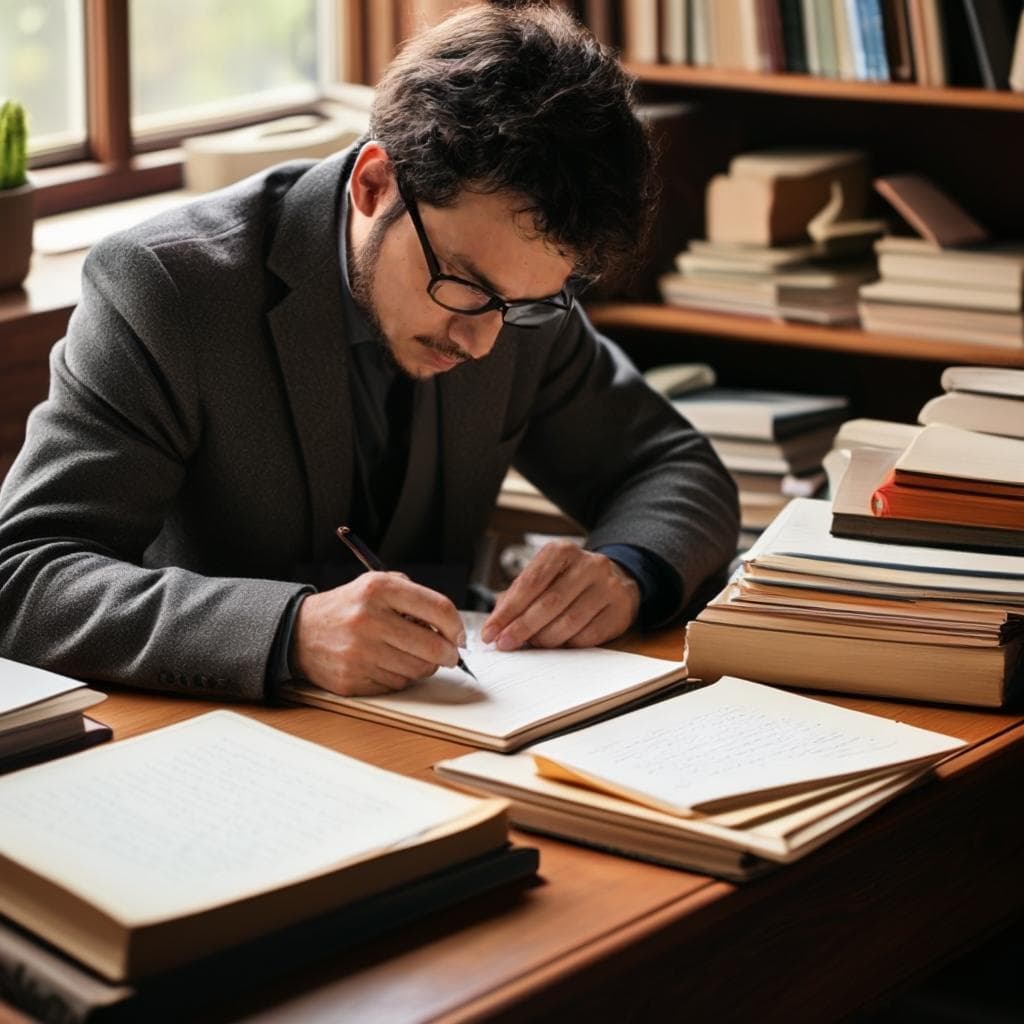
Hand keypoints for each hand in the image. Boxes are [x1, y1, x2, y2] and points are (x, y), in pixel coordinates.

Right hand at [291, 573, 464, 695]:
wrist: (301, 631)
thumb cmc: (349, 607)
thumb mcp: (377, 585)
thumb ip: (414, 597)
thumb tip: (451, 627)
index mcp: (379, 589)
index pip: (438, 608)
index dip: (456, 626)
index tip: (459, 635)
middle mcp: (368, 619)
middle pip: (433, 646)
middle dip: (448, 654)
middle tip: (449, 654)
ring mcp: (359, 652)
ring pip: (417, 670)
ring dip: (423, 666)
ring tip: (412, 656)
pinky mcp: (352, 678)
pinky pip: (395, 685)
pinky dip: (399, 677)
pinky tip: (388, 664)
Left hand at [480, 542, 640, 651]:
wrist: (615, 579)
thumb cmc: (568, 580)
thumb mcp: (542, 577)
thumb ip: (516, 596)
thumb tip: (495, 625)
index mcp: (562, 551)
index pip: (530, 583)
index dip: (508, 611)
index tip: (490, 632)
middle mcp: (589, 564)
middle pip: (549, 603)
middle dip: (522, 628)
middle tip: (506, 643)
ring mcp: (608, 586)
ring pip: (570, 621)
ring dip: (545, 639)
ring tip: (532, 643)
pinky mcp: (620, 609)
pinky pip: (589, 636)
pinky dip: (568, 644)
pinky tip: (559, 643)